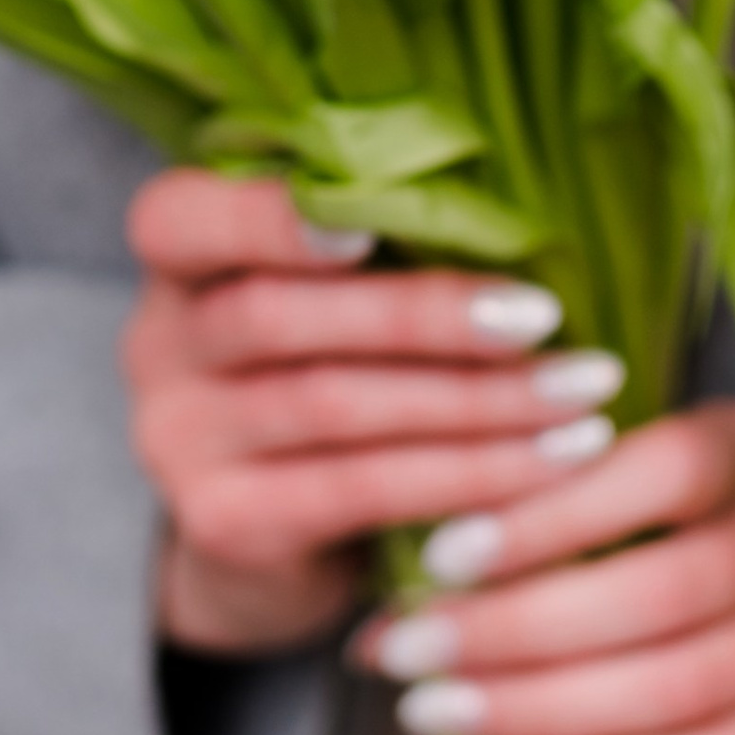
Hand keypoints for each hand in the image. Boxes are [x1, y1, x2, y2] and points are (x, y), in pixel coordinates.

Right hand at [123, 170, 629, 656]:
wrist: (268, 532)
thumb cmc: (331, 361)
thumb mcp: (328, 291)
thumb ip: (380, 238)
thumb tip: (515, 202)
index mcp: (177, 256)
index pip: (182, 217)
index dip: (268, 217)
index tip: (372, 219)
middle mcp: (158, 344)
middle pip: (279, 314)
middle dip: (424, 314)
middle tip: (542, 314)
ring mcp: (179, 442)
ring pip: (333, 407)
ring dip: (474, 402)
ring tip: (577, 393)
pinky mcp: (226, 524)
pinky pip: (360, 492)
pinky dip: (467, 477)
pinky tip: (546, 466)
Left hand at [350, 398, 734, 734]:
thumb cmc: (690, 502)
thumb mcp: (635, 465)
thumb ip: (541, 506)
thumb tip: (389, 600)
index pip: (665, 471)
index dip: (552, 516)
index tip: (440, 552)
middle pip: (663, 594)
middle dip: (517, 631)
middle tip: (406, 652)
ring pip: (685, 688)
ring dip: (543, 712)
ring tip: (437, 715)